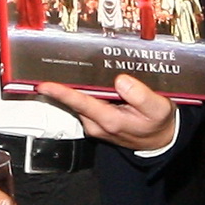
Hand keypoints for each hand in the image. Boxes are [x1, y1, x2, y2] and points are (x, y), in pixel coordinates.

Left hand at [34, 73, 179, 153]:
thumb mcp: (158, 109)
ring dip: (79, 87)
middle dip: (67, 83)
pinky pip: (86, 104)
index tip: (44, 85)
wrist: (160, 140)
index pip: (81, 103)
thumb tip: (121, 81)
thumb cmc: (158, 123)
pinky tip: (93, 83)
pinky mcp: (96, 122)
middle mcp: (98, 125)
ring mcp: (95, 125)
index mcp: (110, 121)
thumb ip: (141, 95)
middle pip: (76, 100)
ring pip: (80, 101)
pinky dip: (87, 93)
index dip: (61, 93)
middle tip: (60, 63)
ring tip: (81, 68)